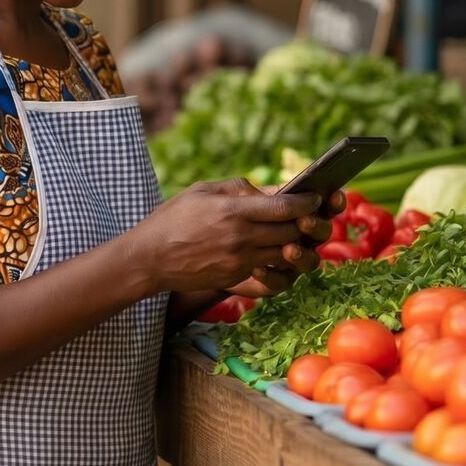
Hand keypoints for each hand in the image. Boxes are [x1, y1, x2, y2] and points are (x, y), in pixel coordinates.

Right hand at [123, 179, 324, 293]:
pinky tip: (277, 249)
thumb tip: (270, 190)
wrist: (149, 259)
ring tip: (298, 232)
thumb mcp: (203, 191)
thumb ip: (239, 188)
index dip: (307, 202)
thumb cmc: (173, 218)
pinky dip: (278, 260)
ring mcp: (239, 261)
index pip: (284, 207)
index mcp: (234, 211)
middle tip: (313, 214)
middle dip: (307, 223)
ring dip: (296, 243)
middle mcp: (241, 238)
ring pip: (285, 254)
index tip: (316, 197)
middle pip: (292, 232)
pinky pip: (269, 270)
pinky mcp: (235, 277)